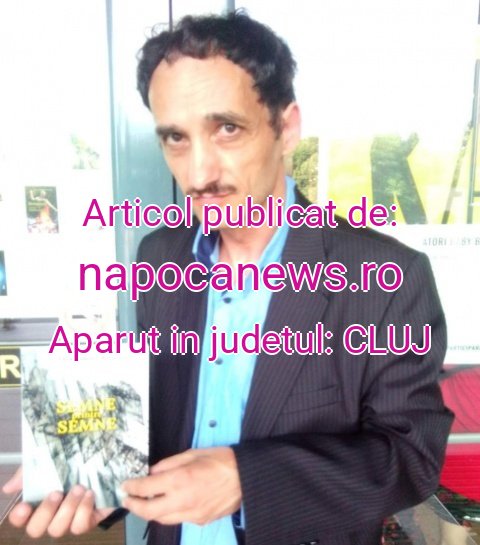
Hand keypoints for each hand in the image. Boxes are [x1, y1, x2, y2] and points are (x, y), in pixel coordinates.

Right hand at [2, 467, 112, 537]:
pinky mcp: (88, 520)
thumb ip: (28, 473)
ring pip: (59, 529)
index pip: (20, 519)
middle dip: (46, 511)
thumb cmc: (71, 462)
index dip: (19, 517)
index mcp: (37, 502)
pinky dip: (84, 510)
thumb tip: (8, 488)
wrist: (102, 458)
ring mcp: (69, 520)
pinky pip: (81, 526)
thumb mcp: (48, 462)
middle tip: (56, 492)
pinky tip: (90, 494)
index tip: (25, 505)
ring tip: (78, 488)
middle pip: (36, 530)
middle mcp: (51, 516)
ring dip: (68, 509)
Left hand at [122, 447, 241, 525]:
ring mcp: (192, 514)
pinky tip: (171, 503)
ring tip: (146, 502)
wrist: (246, 477)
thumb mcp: (193, 453)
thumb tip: (153, 472)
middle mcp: (182, 500)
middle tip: (127, 499)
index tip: (124, 486)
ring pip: (162, 519)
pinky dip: (171, 512)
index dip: (131, 487)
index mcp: (180, 479)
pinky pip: (179, 519)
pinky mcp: (200, 521)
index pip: (146, 488)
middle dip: (134, 506)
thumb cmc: (221, 459)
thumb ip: (169, 463)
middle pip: (149, 511)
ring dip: (151, 512)